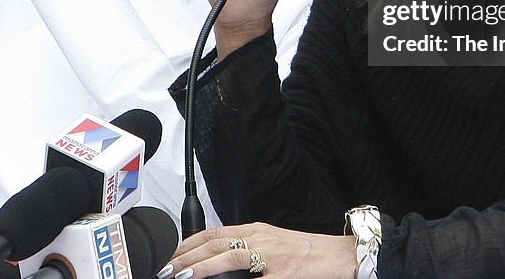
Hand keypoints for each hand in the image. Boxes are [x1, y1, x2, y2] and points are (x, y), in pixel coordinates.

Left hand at [163, 222, 356, 278]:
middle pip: (214, 243)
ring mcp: (271, 256)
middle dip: (185, 256)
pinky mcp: (283, 274)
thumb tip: (218, 260)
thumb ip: (248, 250)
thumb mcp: (273, 245)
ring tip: (180, 275)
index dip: (188, 243)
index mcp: (256, 230)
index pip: (213, 233)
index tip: (169, 254)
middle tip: (164, 268)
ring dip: (200, 266)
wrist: (340, 256)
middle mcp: (260, 238)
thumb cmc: (308, 253)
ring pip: (228, 256)